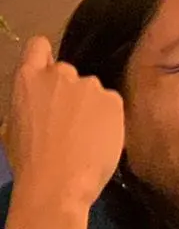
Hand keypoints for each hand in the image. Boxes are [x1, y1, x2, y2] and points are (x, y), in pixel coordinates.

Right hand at [4, 36, 124, 207]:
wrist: (59, 181)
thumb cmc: (29, 160)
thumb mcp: (15, 124)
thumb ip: (30, 102)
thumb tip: (38, 103)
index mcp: (28, 78)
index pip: (37, 47)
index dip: (44, 58)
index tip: (49, 72)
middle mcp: (59, 74)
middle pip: (68, 73)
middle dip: (69, 91)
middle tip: (70, 120)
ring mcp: (89, 85)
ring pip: (92, 90)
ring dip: (91, 104)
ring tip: (88, 134)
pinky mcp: (114, 100)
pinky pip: (112, 104)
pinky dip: (109, 117)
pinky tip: (102, 138)